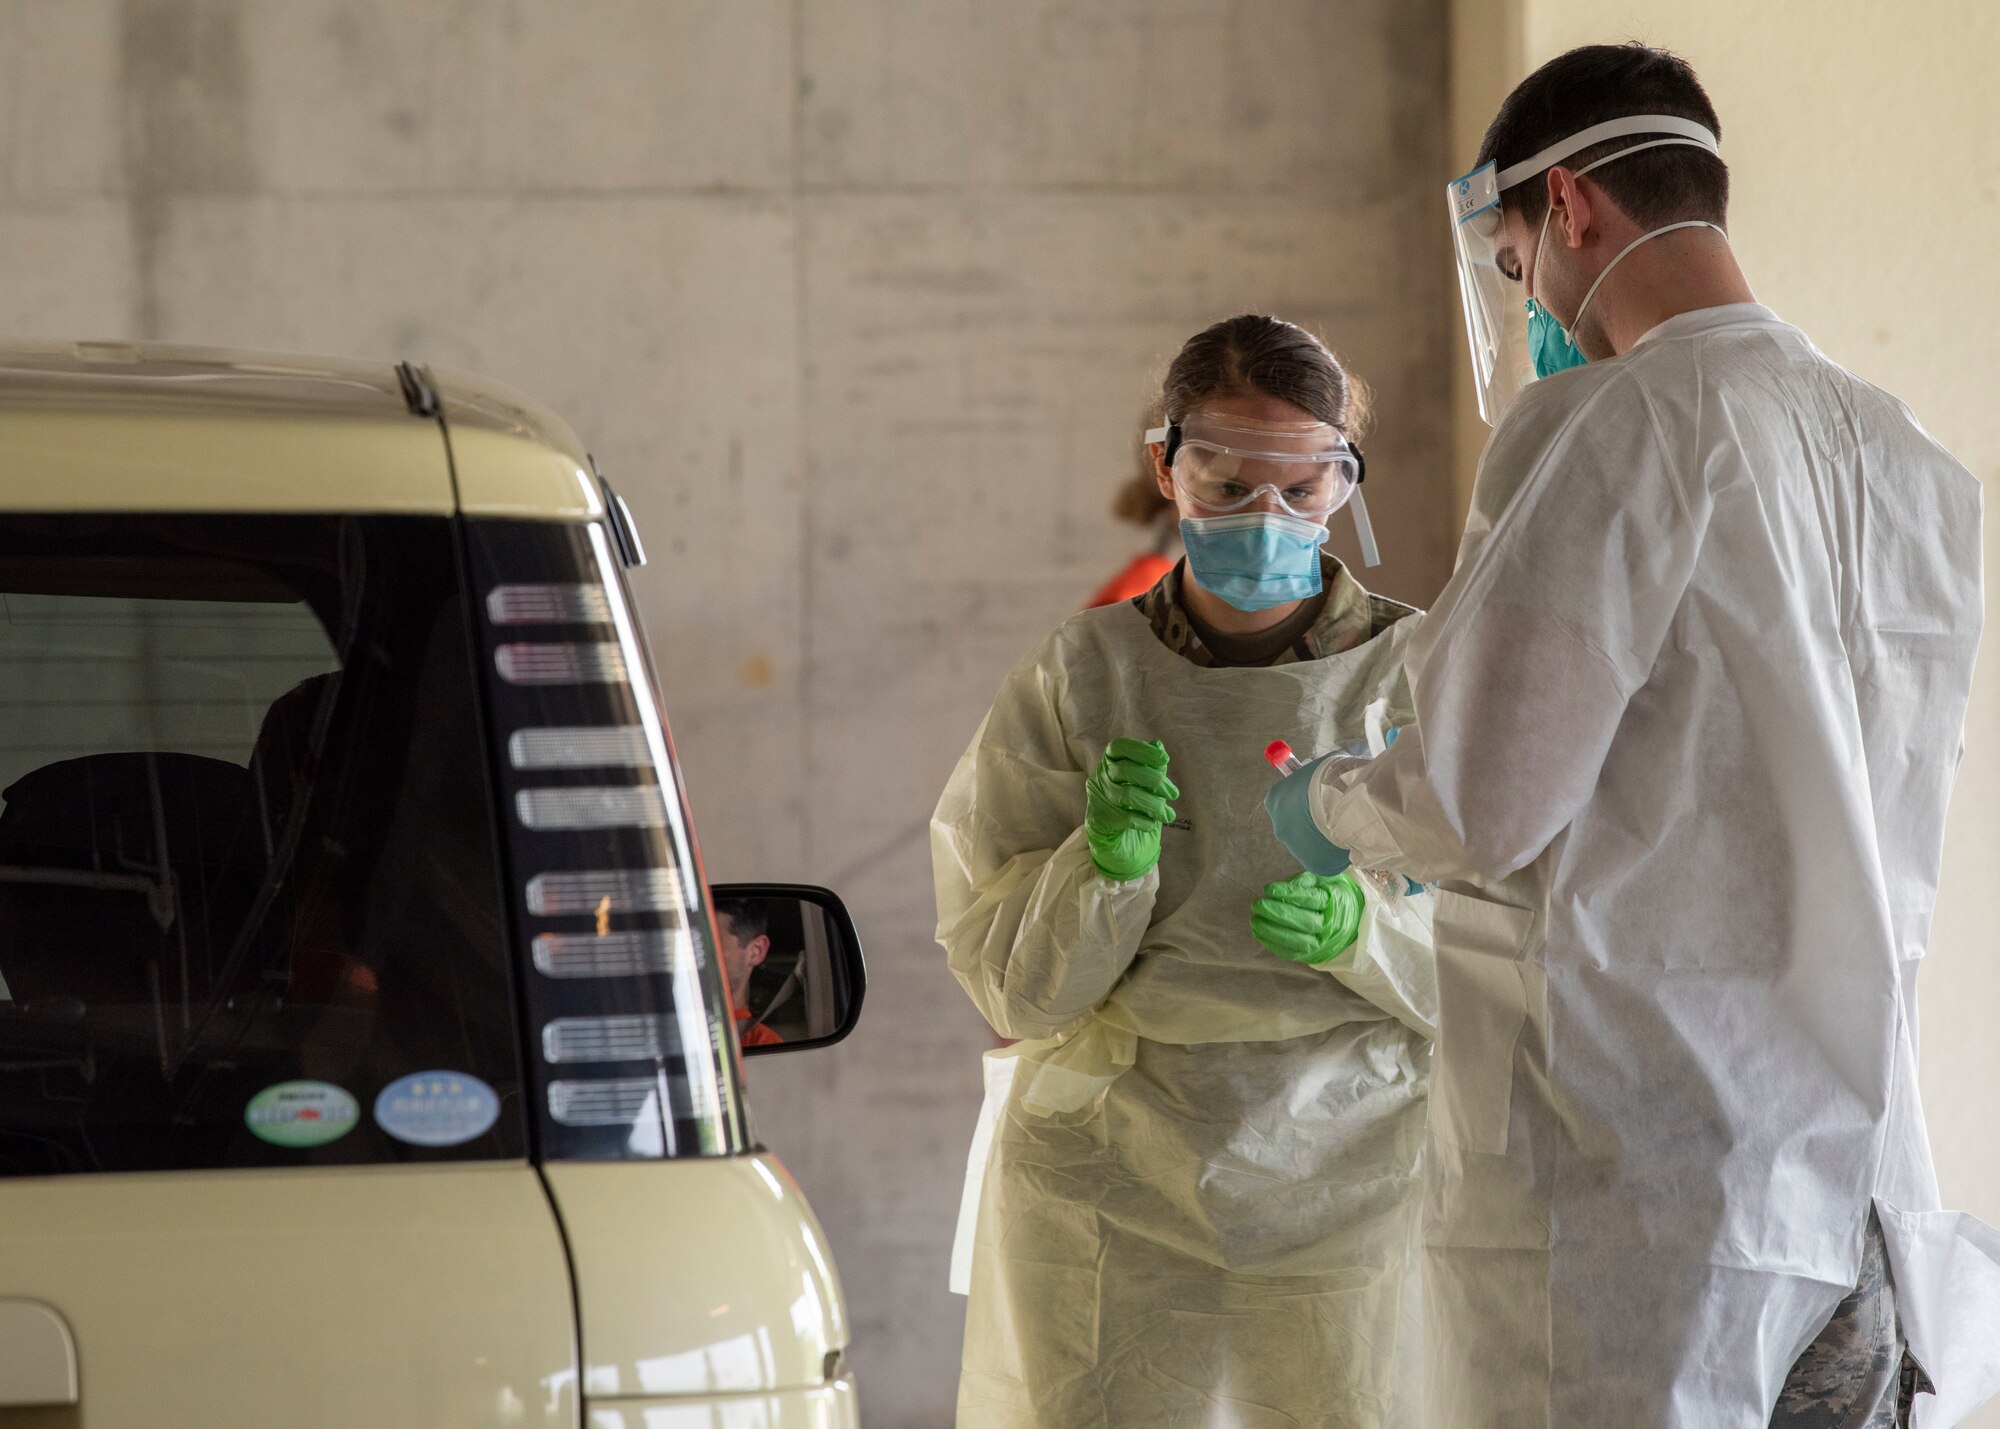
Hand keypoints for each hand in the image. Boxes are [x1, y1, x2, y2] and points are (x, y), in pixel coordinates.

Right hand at [1085, 738, 1179, 881]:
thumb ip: (1151, 766)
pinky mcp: (1097, 820)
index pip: (1119, 747)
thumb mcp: (1146, 786)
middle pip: (1125, 770)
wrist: (1118, 841)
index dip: (1142, 750)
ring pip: (1127, 794)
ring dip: (1154, 804)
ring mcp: (1097, 799)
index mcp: (1110, 763)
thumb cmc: (1133, 807)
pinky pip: (1124, 818)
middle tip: (1174, 793)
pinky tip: (1152, 824)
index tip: (1165, 759)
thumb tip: (1158, 745)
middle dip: (1155, 781)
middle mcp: (1099, 777)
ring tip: (1168, 815)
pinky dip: (1144, 821)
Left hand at [1252, 870, 1364, 964]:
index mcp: (1333, 903)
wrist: (1348, 923)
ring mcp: (1321, 943)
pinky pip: (1291, 953)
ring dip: (1272, 931)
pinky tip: (1259, 933)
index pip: (1310, 899)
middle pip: (1304, 922)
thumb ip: (1304, 882)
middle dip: (1277, 914)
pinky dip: (1273, 944)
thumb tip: (1282, 888)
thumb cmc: (1329, 897)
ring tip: (1255, 920)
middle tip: (1257, 904)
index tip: (1267, 889)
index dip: (1288, 894)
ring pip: (1297, 941)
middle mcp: (1329, 926)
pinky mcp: (1310, 955)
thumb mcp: (1323, 882)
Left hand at [1263, 754, 1352, 875]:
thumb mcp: (1318, 768)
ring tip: (1347, 825)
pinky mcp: (1315, 864)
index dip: (1305, 799)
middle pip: (1297, 826)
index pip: (1287, 801)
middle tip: (1336, 813)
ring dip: (1326, 837)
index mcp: (1275, 800)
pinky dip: (1338, 850)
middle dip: (1314, 822)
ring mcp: (1295, 848)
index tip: (1320, 796)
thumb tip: (1324, 779)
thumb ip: (1315, 779)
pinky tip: (1351, 839)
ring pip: (1312, 844)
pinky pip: (1328, 857)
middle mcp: (1279, 827)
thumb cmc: (1331, 777)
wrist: (1345, 803)